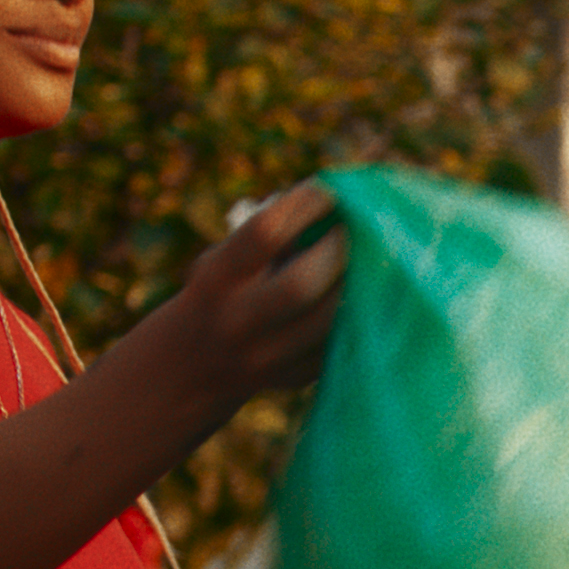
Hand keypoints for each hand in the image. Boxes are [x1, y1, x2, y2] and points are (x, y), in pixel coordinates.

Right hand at [139, 178, 348, 406]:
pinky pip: (339, 344)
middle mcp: (237, 319)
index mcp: (217, 278)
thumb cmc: (223, 289)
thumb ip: (274, 237)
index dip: (305, 206)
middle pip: (301, 285)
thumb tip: (341, 202)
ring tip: (373, 258)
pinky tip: (370, 293)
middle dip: (338, 250)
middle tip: (357, 229)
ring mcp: (266, 356)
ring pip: (329, 321)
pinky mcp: (294, 378)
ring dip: (358, 284)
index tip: (332, 189)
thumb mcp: (226, 259)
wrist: (195, 363)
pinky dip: (358, 315)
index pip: (265, 233)